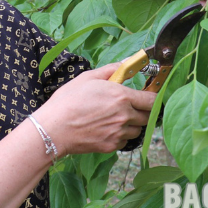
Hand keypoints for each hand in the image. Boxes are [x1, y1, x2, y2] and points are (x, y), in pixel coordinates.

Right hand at [32, 63, 156, 154]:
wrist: (54, 128)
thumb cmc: (68, 101)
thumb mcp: (89, 77)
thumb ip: (113, 69)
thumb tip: (128, 62)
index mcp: (122, 96)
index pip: (152, 100)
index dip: (153, 97)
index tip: (147, 96)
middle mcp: (125, 116)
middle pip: (148, 117)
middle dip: (142, 111)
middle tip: (130, 106)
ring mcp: (119, 133)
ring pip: (138, 130)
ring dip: (132, 124)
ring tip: (115, 118)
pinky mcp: (111, 146)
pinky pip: (125, 141)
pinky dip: (121, 136)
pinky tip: (107, 128)